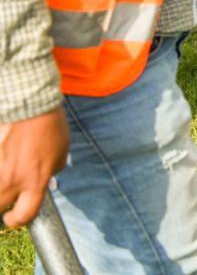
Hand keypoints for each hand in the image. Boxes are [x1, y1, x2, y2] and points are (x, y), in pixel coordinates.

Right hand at [0, 109, 69, 227]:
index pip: (24, 214)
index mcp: (35, 182)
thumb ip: (50, 172)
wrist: (30, 108)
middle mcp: (13, 180)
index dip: (18, 220)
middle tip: (7, 199)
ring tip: (5, 178)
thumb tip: (44, 179)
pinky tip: (2, 161)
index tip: (14, 217)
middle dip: (3, 206)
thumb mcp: (61, 154)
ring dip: (0, 189)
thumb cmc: (50, 128)